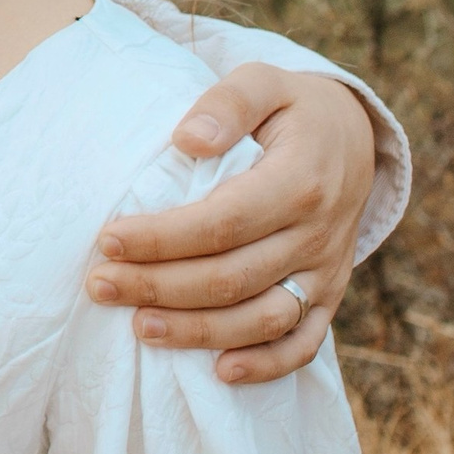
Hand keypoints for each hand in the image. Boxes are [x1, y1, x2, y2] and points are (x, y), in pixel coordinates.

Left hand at [90, 65, 374, 384]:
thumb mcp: (264, 81)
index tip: (108, 239)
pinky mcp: (330, 296)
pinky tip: (218, 372)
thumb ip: (227, 101)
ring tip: (138, 327)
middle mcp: (316, 234)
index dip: (163, 237)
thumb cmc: (291, 109)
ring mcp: (326, 272)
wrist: (353, 139)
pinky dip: (266, 365)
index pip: (223, 222)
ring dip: (198, 332)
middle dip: (160, 288)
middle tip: (100, 285)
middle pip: (232, 278)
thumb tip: (188, 139)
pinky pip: (304, 343)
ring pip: (262, 319)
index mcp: (299, 180)